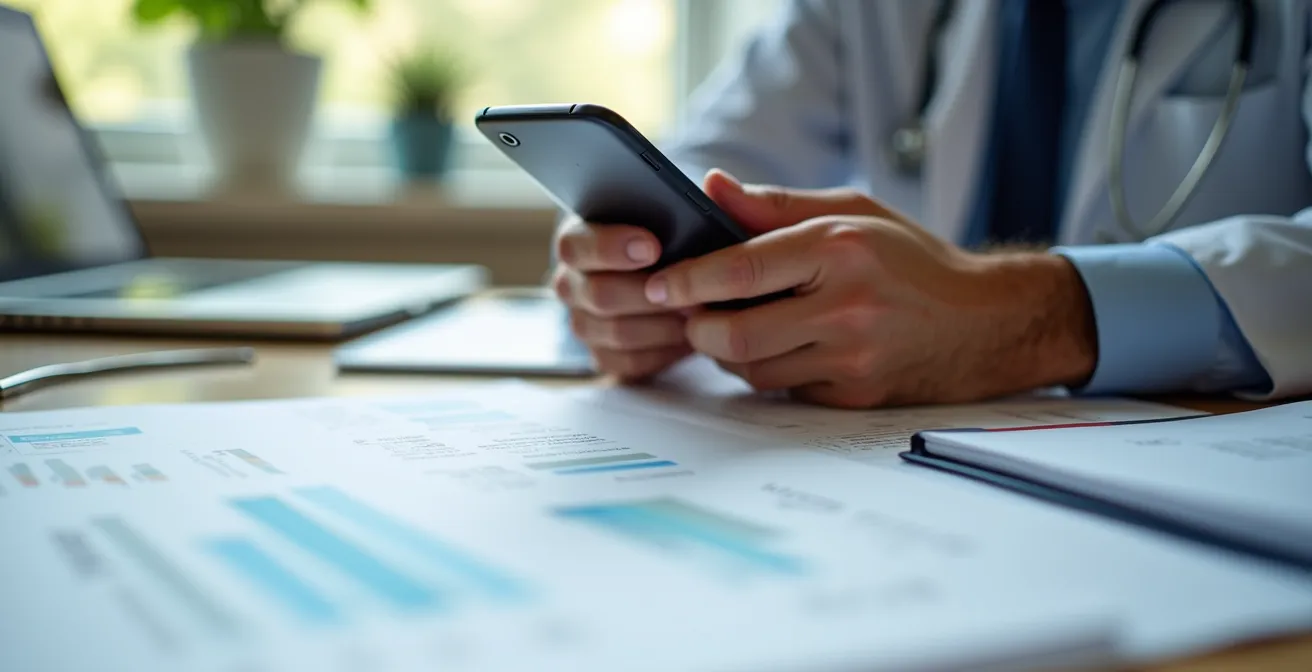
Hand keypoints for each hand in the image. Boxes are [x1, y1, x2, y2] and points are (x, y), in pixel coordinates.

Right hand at [551, 214, 689, 379]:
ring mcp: (584, 323)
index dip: (610, 247)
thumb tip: (714, 185)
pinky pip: (628, 363)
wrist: (671, 282)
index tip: (652, 247)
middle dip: (649, 293)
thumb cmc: (670, 240)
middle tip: (689, 289)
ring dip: (662, 324)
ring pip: (616, 332)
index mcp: (578, 241)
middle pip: (598, 294)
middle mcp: (571, 284)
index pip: (575, 246)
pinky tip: (687, 337)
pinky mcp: (603, 356)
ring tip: (698, 313)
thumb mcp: (671, 214)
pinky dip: (662, 352)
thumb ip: (685, 201)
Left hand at [643, 175, 1097, 407]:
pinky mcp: (855, 397)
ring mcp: (852, 360)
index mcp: (840, 249)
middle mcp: (847, 308)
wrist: (986, 323)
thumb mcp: (852, 212)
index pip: (741, 271)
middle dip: (697, 328)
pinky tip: (776, 347)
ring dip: (726, 353)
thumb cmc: (913, 260)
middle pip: (735, 335)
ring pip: (752, 369)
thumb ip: (775, 205)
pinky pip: (784, 390)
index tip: (657, 285)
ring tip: (730, 327)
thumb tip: (710, 187)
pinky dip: (766, 371)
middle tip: (688, 315)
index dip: (687, 281)